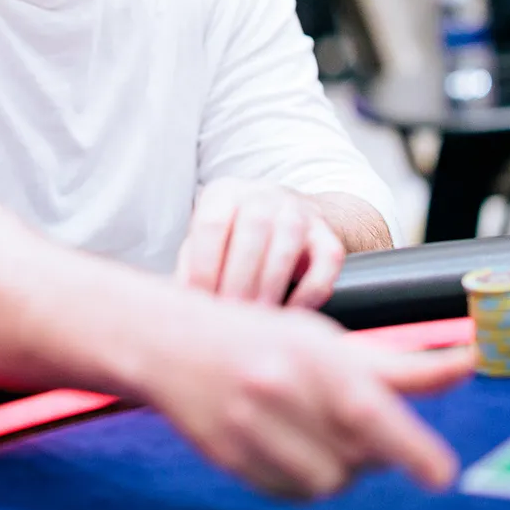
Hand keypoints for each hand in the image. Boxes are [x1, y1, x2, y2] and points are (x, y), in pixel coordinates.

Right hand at [141, 297, 470, 499]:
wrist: (171, 342)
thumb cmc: (261, 337)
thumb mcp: (328, 341)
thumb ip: (400, 366)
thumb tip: (468, 365)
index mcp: (310, 353)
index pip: (370, 409)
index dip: (411, 447)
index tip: (442, 475)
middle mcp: (278, 389)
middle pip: (358, 455)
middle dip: (373, 447)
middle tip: (353, 419)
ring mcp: (249, 427)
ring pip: (328, 481)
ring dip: (340, 467)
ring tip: (320, 432)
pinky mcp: (229, 458)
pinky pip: (291, 493)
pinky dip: (302, 478)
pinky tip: (290, 445)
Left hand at [177, 179, 363, 308]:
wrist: (292, 218)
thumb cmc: (236, 239)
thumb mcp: (208, 242)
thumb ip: (192, 266)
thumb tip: (182, 299)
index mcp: (225, 193)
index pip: (212, 223)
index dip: (204, 265)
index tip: (201, 300)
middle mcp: (263, 195)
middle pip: (252, 231)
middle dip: (239, 279)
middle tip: (231, 314)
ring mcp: (299, 212)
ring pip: (288, 244)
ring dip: (271, 285)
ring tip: (258, 316)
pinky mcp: (328, 234)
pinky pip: (326, 261)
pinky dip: (310, 291)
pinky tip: (292, 312)